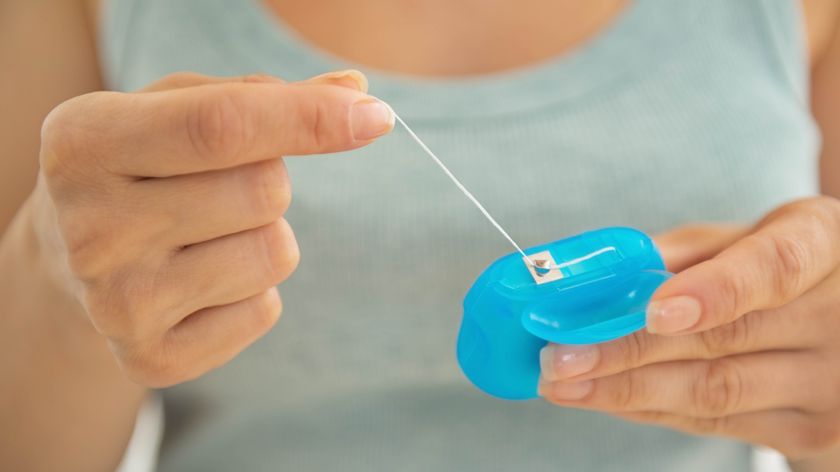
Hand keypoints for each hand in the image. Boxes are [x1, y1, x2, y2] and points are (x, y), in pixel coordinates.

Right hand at [30, 69, 392, 386]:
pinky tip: (200, 282)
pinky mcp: (150, 358)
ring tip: (206, 235)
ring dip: (265, 236)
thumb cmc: (145, 163)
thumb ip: (263, 95)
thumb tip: (357, 90)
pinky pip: (265, 311)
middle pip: (264, 193)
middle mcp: (88, 227)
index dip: (307, 119)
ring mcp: (116, 303)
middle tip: (220, 188)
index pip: (219, 127)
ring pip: (274, 255)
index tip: (374, 115)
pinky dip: (255, 291)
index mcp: (85, 141)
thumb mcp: (178, 107)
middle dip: (271, 182)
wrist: (71, 257)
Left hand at [539, 197, 839, 459]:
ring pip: (713, 393)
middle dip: (627, 350)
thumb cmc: (768, 267)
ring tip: (560, 381)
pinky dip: (646, 408)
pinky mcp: (806, 431)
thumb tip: (591, 277)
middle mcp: (839, 317)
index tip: (652, 311)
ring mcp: (829, 384)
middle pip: (724, 341)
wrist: (837, 328)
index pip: (774, 266)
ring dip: (624, 389)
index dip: (713, 290)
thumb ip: (675, 254)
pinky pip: (712, 423)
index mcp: (824, 245)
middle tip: (559, 354)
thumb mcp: (738, 239)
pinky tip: (601, 396)